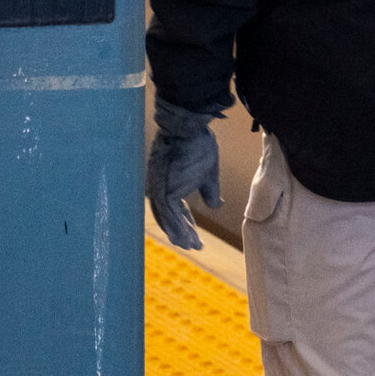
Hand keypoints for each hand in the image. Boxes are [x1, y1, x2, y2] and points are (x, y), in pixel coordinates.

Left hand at [146, 98, 224, 250]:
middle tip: (195, 246)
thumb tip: (217, 206)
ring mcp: (157, 188)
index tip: (197, 238)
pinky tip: (184, 239)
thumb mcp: (208, 174)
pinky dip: (177, 227)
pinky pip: (168, 214)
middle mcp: (158, 188)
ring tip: (192, 246)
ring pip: (167, 218)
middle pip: (169, 216)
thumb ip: (210, 191)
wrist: (191, 129)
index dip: (187, 223)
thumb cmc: (199, 146)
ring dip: (180, 233)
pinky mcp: (161, 189)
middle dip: (183, 232)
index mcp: (169, 183)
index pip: (176, 209)